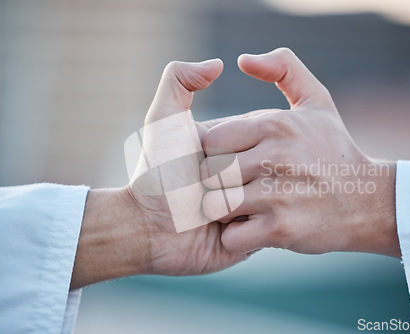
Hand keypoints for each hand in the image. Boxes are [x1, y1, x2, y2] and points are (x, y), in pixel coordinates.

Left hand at [71, 59, 247, 288]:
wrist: (148, 229)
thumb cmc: (157, 172)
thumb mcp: (164, 120)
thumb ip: (179, 81)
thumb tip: (218, 63)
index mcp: (236, 142)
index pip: (242, 136)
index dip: (214, 151)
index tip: (196, 161)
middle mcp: (251, 171)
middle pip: (252, 168)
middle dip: (220, 181)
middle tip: (199, 190)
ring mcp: (258, 204)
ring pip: (259, 198)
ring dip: (227, 208)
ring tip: (209, 212)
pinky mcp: (259, 235)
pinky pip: (262, 227)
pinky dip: (240, 231)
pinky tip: (223, 229)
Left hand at [201, 48, 399, 257]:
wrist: (369, 203)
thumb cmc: (334, 151)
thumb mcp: (317, 101)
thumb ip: (284, 69)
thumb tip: (242, 59)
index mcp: (275, 123)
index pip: (211, 139)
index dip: (217, 154)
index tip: (235, 162)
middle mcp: (275, 156)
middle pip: (209, 172)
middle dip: (217, 183)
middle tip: (237, 188)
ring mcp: (277, 195)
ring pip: (215, 205)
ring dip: (225, 211)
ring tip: (245, 208)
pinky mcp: (280, 229)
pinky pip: (232, 236)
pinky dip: (237, 237)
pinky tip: (255, 228)